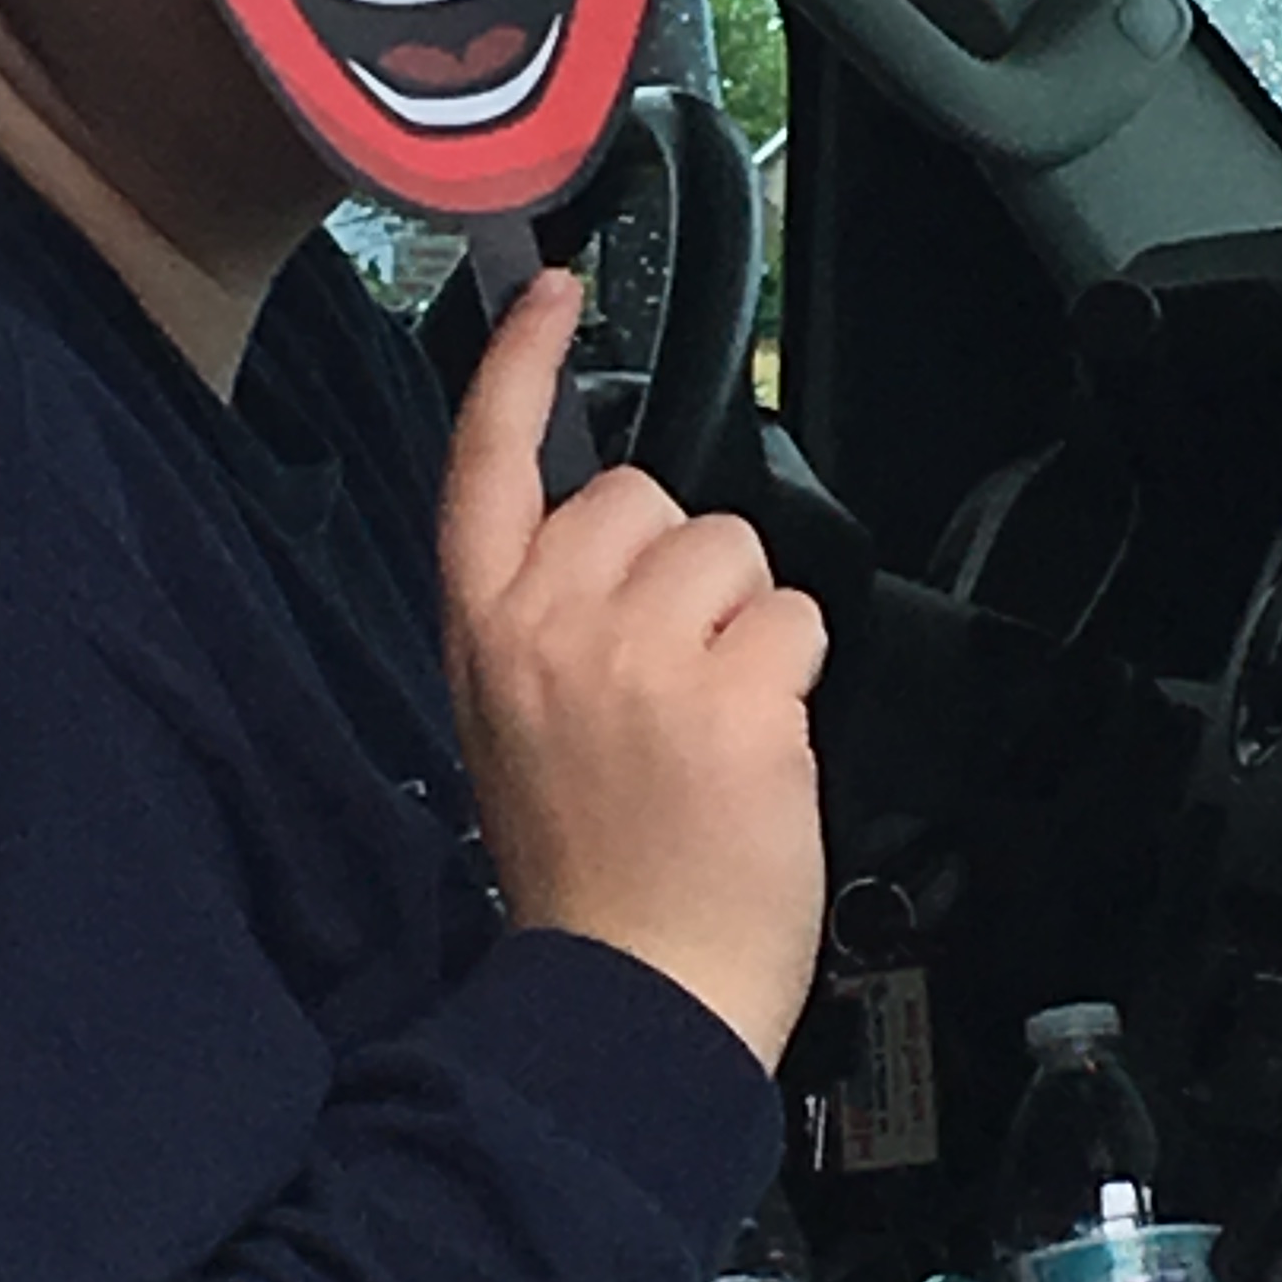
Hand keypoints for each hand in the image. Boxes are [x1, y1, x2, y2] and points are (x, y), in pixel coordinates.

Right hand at [439, 269, 827, 1074]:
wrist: (631, 990)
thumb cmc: (589, 866)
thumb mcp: (516, 719)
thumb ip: (550, 616)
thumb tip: (624, 538)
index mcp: (483, 628)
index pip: (485, 462)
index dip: (520, 366)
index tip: (553, 291)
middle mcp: (549, 626)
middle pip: (645, 496)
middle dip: (685, 563)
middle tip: (669, 678)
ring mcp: (640, 659)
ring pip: (736, 552)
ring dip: (748, 623)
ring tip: (712, 723)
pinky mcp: (732, 698)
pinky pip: (798, 620)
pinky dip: (796, 676)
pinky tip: (754, 750)